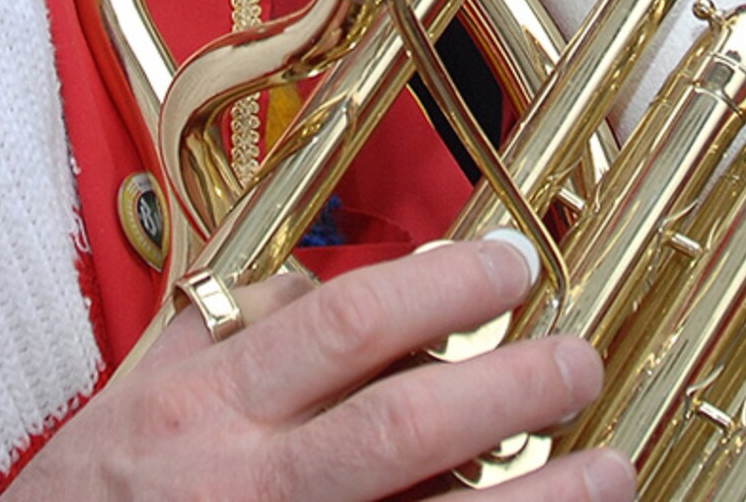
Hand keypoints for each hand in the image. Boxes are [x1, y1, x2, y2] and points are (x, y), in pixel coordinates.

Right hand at [7, 236, 631, 501]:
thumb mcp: (134, 391)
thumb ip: (222, 326)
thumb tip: (313, 273)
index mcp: (204, 405)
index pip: (342, 325)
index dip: (440, 286)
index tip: (512, 265)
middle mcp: (243, 485)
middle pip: (400, 430)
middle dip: (506, 390)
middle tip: (580, 360)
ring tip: (610, 472)